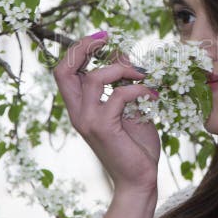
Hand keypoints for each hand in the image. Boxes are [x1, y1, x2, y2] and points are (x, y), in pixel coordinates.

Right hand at [53, 31, 160, 194]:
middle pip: (63, 70)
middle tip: (107, 39)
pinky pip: (118, 96)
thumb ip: (124, 83)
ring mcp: (87, 120)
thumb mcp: (131, 107)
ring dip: (122, 69)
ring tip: (144, 74)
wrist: (139, 180)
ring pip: (93, 78)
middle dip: (83, 47)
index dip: (79, 48)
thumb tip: (124, 55)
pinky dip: (139, 88)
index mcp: (81, 106)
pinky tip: (154, 95)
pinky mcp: (103, 128)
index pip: (64, 70)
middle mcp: (78, 112)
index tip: (103, 37)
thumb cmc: (136, 145)